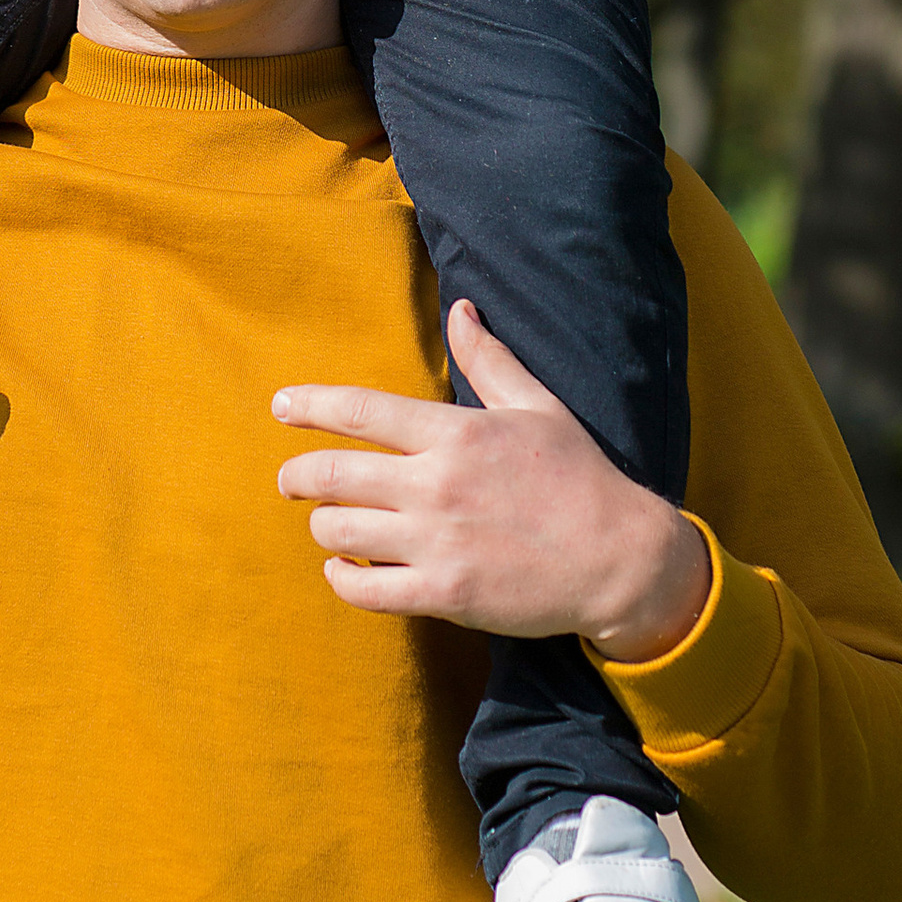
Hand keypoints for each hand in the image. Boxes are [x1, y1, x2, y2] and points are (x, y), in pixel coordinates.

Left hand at [272, 300, 710, 664]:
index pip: (361, 410)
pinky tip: (346, 569)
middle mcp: (437, 484)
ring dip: (323, 526)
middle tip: (290, 479)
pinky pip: (365, 589)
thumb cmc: (579, 478)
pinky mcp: (444, 593)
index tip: (281, 406)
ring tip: (329, 523)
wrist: (620, 560)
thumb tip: (460, 308)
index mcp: (456, 433)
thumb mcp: (538, 406)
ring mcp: (437, 542)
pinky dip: (342, 578)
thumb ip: (489, 359)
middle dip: (297, 475)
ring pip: (339, 532)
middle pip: (333, 475)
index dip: (310, 405)